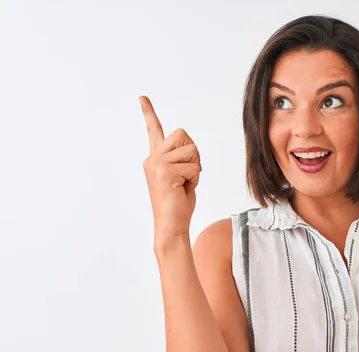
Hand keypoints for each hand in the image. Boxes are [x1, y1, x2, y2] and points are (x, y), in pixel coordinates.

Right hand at [140, 96, 200, 241]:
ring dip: (195, 168)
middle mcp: (152, 158)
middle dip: (193, 155)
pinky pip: (194, 166)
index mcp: (155, 158)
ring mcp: (156, 164)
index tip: (142, 97)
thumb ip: (182, 159)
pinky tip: (183, 189)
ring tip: (184, 184)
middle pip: (183, 135)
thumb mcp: (182, 176)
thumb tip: (190, 149)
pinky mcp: (164, 172)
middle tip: (187, 176)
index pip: (154, 130)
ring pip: (191, 150)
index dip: (149, 113)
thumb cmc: (178, 204)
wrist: (172, 226)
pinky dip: (195, 179)